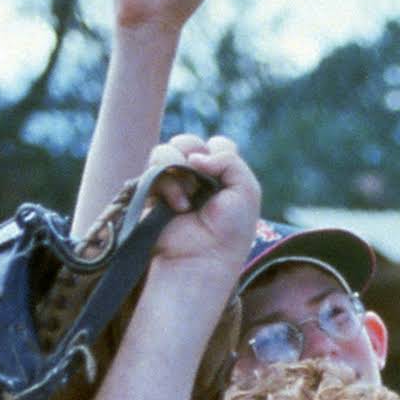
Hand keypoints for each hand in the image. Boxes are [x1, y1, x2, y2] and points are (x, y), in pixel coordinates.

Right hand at [146, 133, 259, 274]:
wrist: (202, 258)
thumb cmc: (230, 231)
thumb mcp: (247, 191)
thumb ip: (230, 160)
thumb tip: (195, 157)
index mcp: (222, 177)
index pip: (218, 144)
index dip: (220, 152)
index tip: (224, 174)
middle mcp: (197, 178)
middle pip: (189, 142)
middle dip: (193, 151)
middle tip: (199, 178)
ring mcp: (172, 184)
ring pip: (166, 150)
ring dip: (177, 166)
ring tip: (189, 199)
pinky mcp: (151, 192)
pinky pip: (153, 169)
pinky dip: (168, 184)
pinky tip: (179, 207)